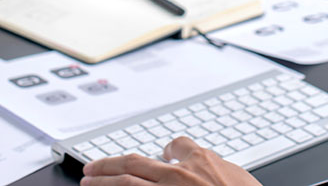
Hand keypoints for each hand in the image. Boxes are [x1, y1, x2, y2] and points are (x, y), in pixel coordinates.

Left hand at [80, 136, 262, 184]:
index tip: (160, 156)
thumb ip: (222, 170)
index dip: (165, 151)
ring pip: (125, 182)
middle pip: (134, 162)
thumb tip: (218, 171)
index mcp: (200, 160)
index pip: (175, 146)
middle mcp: (177, 175)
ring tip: (87, 182)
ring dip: (102, 181)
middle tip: (92, 168)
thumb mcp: (240, 179)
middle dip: (110, 164)